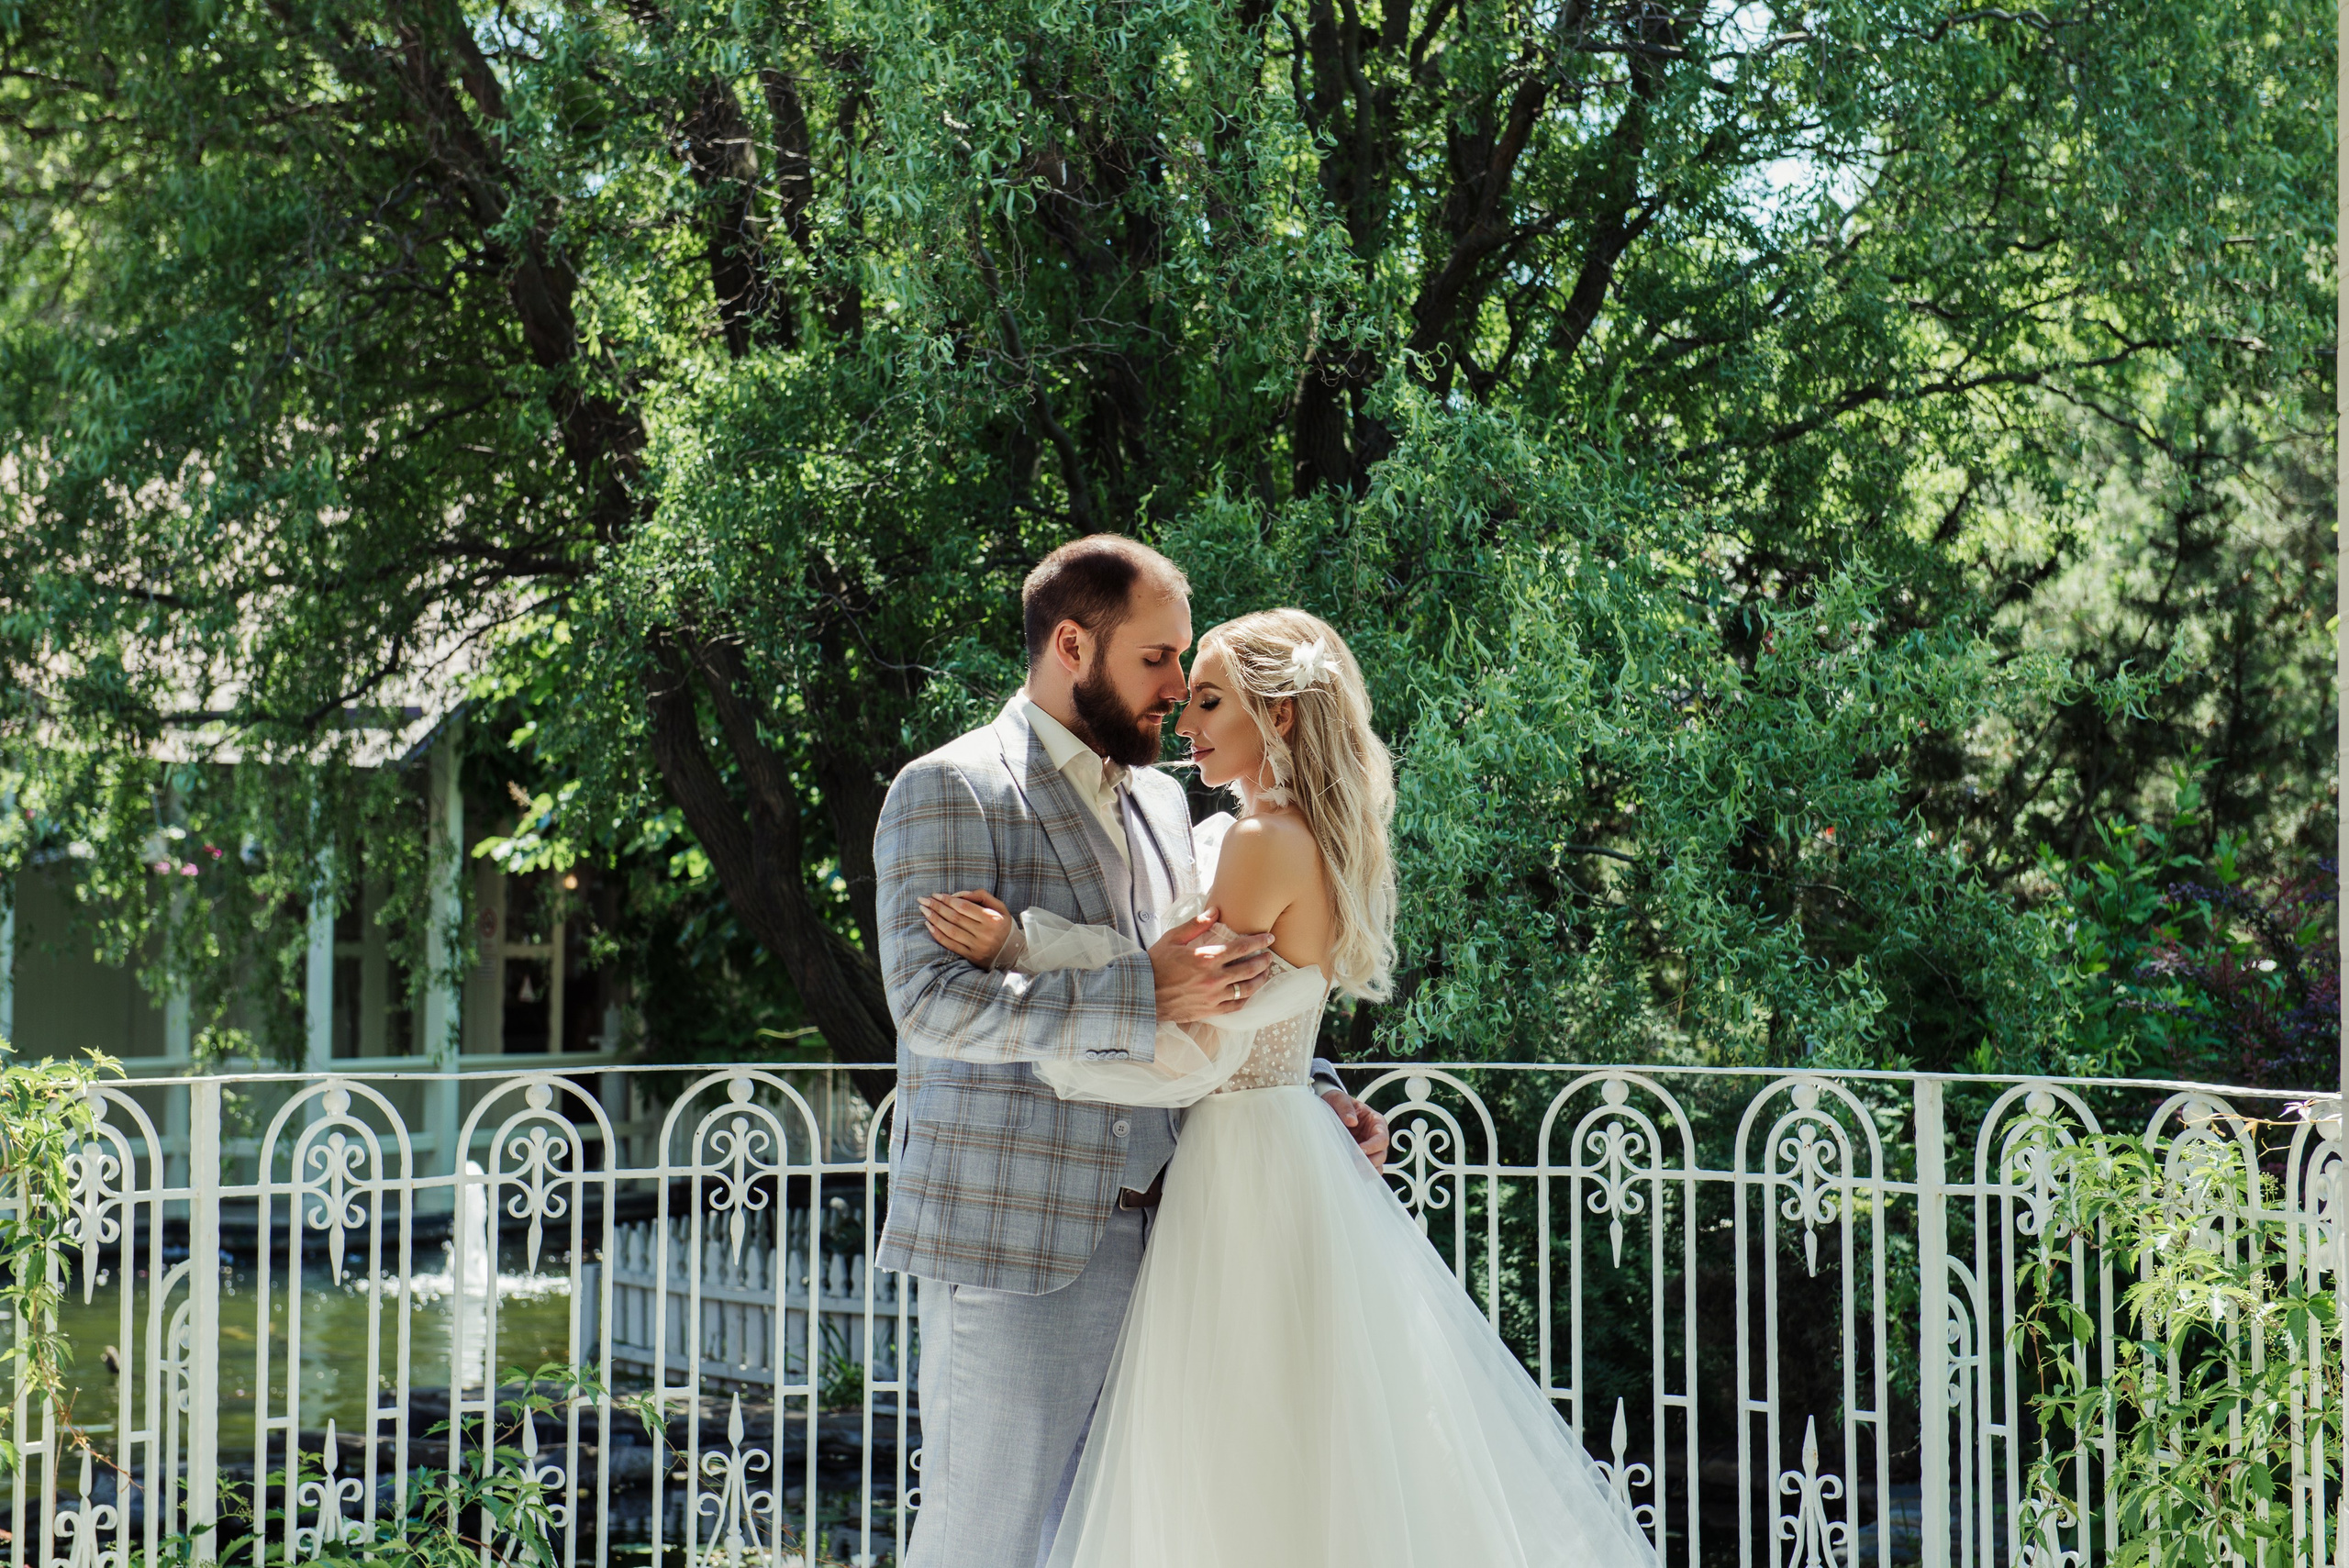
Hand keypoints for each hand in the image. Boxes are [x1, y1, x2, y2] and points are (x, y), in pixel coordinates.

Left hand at [920, 889, 1013, 966]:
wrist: (1013, 952)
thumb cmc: (1003, 926)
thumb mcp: (999, 907)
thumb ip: (981, 896)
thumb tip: (957, 895)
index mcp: (992, 919)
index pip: (964, 907)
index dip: (948, 900)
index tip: (935, 895)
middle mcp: (985, 933)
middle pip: (955, 918)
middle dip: (936, 907)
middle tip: (923, 900)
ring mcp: (977, 947)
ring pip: (950, 931)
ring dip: (934, 919)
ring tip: (923, 910)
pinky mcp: (971, 957)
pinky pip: (950, 945)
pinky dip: (937, 935)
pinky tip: (929, 926)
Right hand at [1148, 907, 1274, 1022]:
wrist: (1142, 994)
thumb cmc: (1155, 964)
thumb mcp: (1173, 938)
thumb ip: (1196, 924)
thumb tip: (1216, 911)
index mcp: (1206, 958)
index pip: (1242, 947)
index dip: (1259, 942)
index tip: (1269, 938)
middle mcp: (1214, 978)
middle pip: (1249, 968)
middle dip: (1264, 961)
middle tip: (1270, 956)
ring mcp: (1213, 997)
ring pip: (1247, 989)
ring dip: (1260, 980)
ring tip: (1265, 973)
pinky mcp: (1210, 1011)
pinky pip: (1236, 1006)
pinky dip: (1247, 999)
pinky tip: (1250, 992)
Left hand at [1320, 1089, 1388, 1171]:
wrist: (1328, 1109)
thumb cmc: (1337, 1102)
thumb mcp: (1339, 1099)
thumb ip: (1345, 1108)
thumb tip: (1352, 1121)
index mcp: (1376, 1122)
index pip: (1382, 1138)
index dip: (1373, 1146)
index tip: (1358, 1150)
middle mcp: (1376, 1138)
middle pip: (1382, 1155)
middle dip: (1369, 1162)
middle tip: (1353, 1164)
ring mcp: (1370, 1150)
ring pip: (1376, 1166)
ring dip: (1366, 1171)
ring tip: (1350, 1171)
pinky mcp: (1361, 1158)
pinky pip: (1367, 1171)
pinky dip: (1361, 1175)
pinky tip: (1349, 1174)